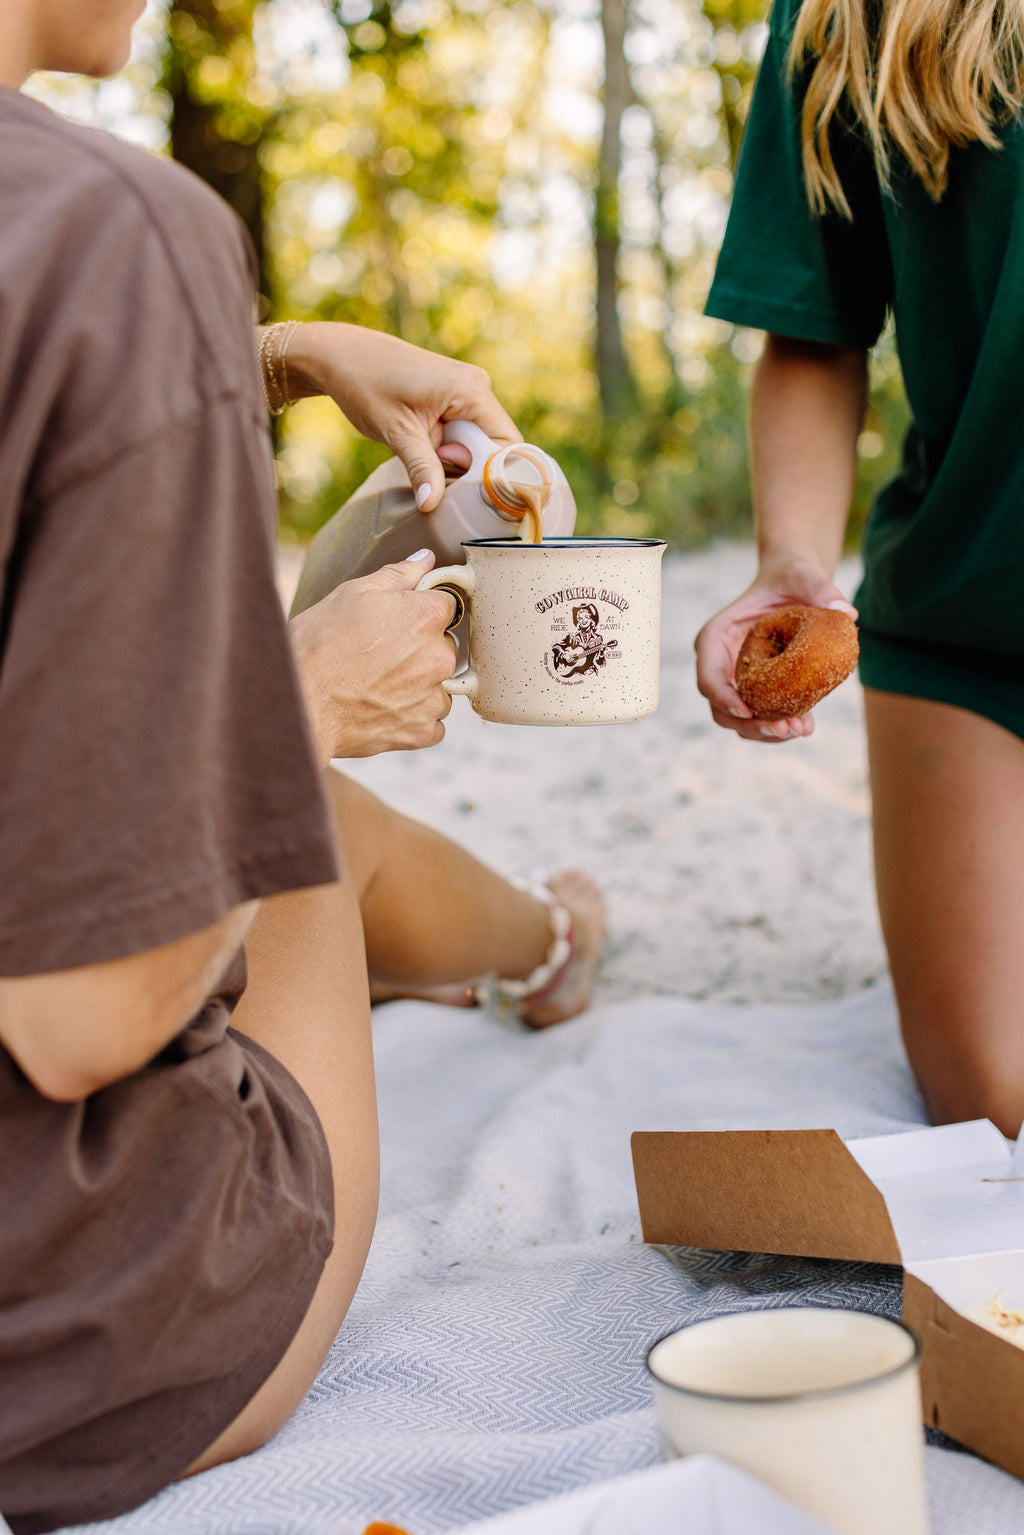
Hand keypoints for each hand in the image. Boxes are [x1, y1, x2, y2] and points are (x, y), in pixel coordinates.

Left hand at [285, 322, 520, 511]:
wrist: (340, 355)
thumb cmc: (366, 384)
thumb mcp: (396, 432)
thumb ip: (422, 468)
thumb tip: (432, 505)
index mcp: (471, 390)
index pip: (506, 445)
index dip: (492, 473)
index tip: (463, 488)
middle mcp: (476, 386)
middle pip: (491, 445)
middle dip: (465, 465)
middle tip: (428, 458)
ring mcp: (464, 389)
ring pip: (473, 441)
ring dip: (450, 456)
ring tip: (418, 445)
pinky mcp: (451, 395)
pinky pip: (459, 431)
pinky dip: (442, 445)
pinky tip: (419, 440)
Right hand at [289, 552, 457, 761]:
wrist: (300, 704)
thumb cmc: (318, 646)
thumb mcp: (351, 595)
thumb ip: (397, 576)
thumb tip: (425, 559)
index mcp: (426, 617)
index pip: (447, 604)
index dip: (420, 610)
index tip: (398, 621)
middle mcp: (438, 657)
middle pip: (444, 646)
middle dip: (419, 648)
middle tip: (378, 654)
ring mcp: (433, 697)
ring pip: (439, 685)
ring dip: (418, 685)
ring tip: (377, 684)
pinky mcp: (422, 731)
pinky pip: (432, 722)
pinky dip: (413, 717)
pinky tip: (382, 709)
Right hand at [694, 557, 856, 742]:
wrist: (794, 588)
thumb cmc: (791, 577)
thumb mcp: (803, 575)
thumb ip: (821, 588)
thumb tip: (848, 613)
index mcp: (716, 637)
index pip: (708, 676)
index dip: (723, 697)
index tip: (748, 711)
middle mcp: (719, 664)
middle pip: (720, 708)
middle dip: (750, 725)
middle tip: (786, 728)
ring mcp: (735, 681)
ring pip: (739, 721)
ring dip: (766, 732)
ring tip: (801, 729)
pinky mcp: (756, 691)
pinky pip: (760, 718)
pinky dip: (780, 726)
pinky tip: (806, 725)